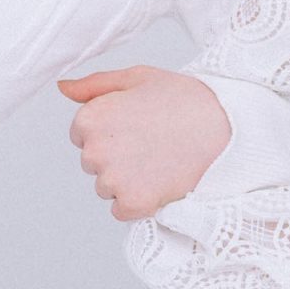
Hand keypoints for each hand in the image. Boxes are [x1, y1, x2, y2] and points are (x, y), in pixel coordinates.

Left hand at [61, 65, 231, 221]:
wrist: (227, 128)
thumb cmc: (184, 99)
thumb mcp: (138, 78)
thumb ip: (95, 85)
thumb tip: (62, 89)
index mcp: (90, 118)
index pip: (82, 135)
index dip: (111, 130)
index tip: (137, 126)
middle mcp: (94, 151)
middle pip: (93, 163)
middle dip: (116, 156)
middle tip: (152, 142)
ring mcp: (112, 181)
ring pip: (107, 188)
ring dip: (127, 180)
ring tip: (160, 160)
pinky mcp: (132, 204)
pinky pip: (121, 210)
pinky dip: (139, 201)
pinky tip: (161, 179)